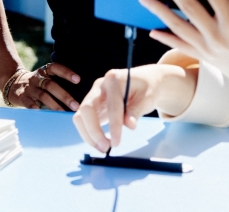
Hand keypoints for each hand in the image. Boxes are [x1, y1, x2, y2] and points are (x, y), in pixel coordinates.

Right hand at [5, 63, 80, 110]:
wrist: (13, 84)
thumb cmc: (37, 83)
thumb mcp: (45, 76)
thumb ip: (58, 80)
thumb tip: (79, 93)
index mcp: (44, 71)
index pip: (56, 68)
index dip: (66, 73)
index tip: (78, 80)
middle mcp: (37, 78)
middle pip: (51, 85)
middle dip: (64, 96)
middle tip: (76, 105)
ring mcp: (30, 88)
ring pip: (43, 96)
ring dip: (55, 106)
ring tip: (64, 114)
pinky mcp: (23, 98)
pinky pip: (29, 103)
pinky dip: (36, 108)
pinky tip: (43, 114)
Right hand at [73, 63, 187, 151]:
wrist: (144, 81)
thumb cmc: (147, 88)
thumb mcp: (147, 98)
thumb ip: (136, 110)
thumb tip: (129, 125)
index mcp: (114, 80)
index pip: (111, 105)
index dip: (114, 126)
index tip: (116, 143)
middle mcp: (100, 86)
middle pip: (87, 109)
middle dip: (93, 131)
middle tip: (106, 148)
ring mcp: (93, 95)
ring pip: (81, 116)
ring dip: (89, 135)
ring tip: (103, 149)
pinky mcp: (91, 106)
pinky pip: (83, 121)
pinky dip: (89, 134)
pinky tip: (100, 143)